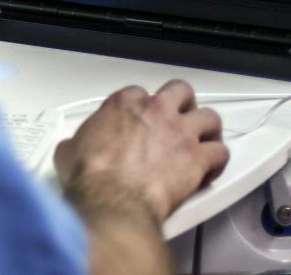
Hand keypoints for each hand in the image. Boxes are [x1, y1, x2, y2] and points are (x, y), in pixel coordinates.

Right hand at [54, 80, 229, 223]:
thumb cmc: (92, 175)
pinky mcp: (197, 158)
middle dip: (183, 103)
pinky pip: (220, 152)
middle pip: (181, 91)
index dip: (143, 107)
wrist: (111, 199)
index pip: (140, 92)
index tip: (142, 119)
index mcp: (123, 104)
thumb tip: (73, 149)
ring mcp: (179, 132)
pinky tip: (210, 170)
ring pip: (209, 118)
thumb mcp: (70, 151)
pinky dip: (217, 161)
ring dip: (208, 130)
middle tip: (179, 118)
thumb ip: (78, 141)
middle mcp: (155, 111)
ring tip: (203, 141)